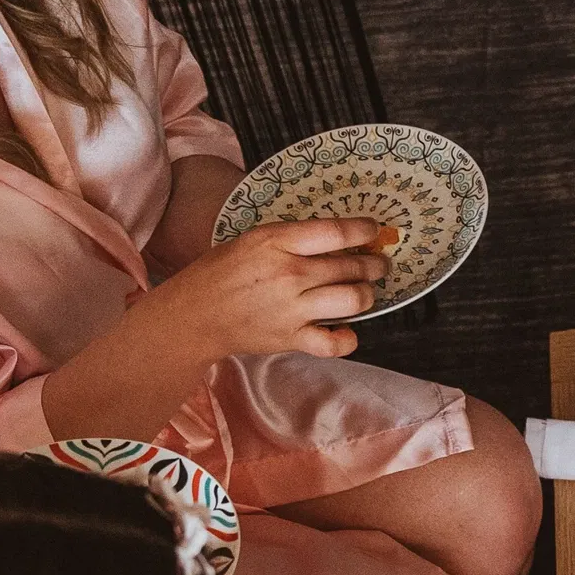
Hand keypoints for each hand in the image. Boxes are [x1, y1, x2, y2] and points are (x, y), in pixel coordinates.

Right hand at [130, 217, 390, 365]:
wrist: (195, 315)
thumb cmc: (222, 272)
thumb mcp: (253, 241)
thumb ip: (292, 241)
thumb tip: (338, 240)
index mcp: (276, 242)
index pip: (334, 232)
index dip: (363, 230)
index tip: (374, 231)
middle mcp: (290, 274)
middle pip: (351, 267)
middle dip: (373, 265)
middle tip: (378, 265)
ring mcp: (294, 309)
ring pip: (354, 301)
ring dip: (367, 296)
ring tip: (365, 292)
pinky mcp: (293, 339)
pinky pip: (337, 343)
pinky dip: (349, 339)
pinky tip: (347, 331)